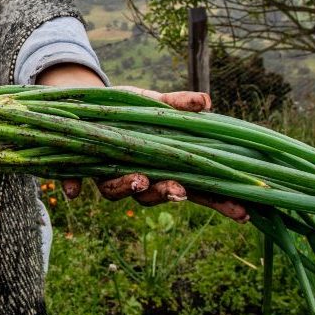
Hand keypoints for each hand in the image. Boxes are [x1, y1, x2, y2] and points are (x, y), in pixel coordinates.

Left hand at [61, 86, 249, 223]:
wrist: (85, 102)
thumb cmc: (127, 107)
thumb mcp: (152, 103)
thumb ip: (176, 104)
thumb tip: (204, 102)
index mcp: (161, 166)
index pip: (195, 189)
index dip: (218, 202)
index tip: (241, 212)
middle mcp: (133, 177)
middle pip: (153, 195)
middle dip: (167, 194)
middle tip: (178, 191)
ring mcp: (104, 175)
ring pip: (116, 192)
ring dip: (127, 187)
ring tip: (138, 179)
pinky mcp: (75, 168)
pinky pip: (73, 180)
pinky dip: (74, 185)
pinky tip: (74, 190)